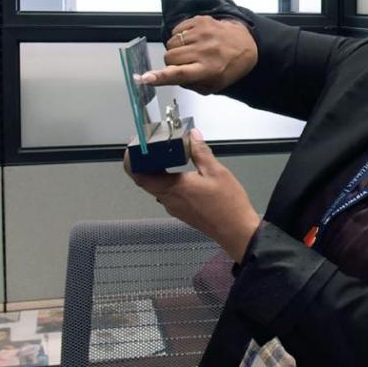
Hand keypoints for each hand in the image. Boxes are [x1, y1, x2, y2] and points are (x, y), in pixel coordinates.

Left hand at [125, 129, 261, 261]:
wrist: (236, 230)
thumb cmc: (227, 204)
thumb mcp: (216, 172)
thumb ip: (200, 152)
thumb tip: (192, 136)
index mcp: (173, 188)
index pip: (140, 175)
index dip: (131, 161)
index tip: (133, 148)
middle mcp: (169, 199)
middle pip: (146, 180)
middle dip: (146, 162)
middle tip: (152, 146)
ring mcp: (174, 207)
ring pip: (157, 187)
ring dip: (158, 171)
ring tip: (168, 155)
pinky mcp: (181, 211)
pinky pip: (167, 193)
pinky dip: (168, 181)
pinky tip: (182, 173)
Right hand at [136, 16, 257, 93]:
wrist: (247, 44)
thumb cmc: (228, 67)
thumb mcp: (212, 85)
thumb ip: (189, 84)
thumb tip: (165, 78)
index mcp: (208, 70)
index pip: (180, 73)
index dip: (160, 77)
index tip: (146, 78)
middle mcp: (205, 50)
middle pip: (170, 57)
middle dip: (172, 62)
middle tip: (186, 62)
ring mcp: (203, 33)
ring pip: (171, 43)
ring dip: (177, 49)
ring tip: (192, 50)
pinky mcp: (201, 20)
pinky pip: (177, 30)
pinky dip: (180, 36)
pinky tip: (193, 40)